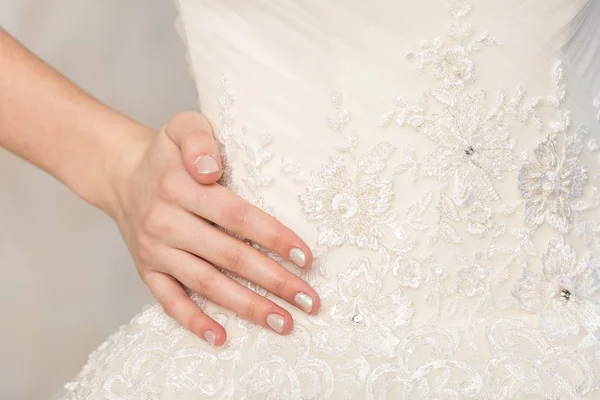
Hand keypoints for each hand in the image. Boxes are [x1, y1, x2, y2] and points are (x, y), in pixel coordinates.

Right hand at [110, 111, 319, 345]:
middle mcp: (167, 222)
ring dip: (247, 306)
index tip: (306, 258)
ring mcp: (156, 251)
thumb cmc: (166, 154)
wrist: (121, 175)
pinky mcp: (147, 271)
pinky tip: (222, 337)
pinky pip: (170, 301)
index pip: (237, 217)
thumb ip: (199, 139)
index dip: (273, 238)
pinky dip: (194, 321)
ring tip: (284, 322)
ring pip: (207, 284)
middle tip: (310, 300)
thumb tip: (212, 171)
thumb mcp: (183, 127)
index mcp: (181, 187)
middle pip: (229, 257)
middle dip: (273, 281)